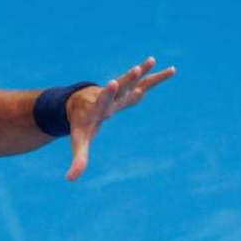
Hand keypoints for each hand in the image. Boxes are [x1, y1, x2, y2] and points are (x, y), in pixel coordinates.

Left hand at [63, 56, 175, 180]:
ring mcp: (118, 92)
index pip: (103, 100)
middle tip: (134, 69)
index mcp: (97, 109)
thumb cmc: (80, 124)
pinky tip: (170, 69)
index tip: (113, 83)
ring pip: (132, 81)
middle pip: (119, 87)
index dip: (108, 93)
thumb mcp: (79, 141)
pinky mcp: (126, 89)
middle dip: (127, 79)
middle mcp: (109, 97)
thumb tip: (70, 179)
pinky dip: (155, 76)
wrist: (77, 104)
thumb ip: (78, 159)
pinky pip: (143, 82)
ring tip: (151, 60)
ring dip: (141, 72)